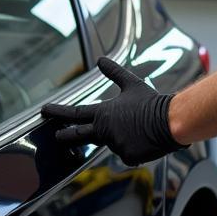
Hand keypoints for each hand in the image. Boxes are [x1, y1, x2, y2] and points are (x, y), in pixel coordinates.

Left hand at [41, 58, 187, 165]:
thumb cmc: (152, 102)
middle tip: (56, 136)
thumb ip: (114, 73)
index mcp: (104, 113)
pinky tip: (144, 141)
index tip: (44, 110)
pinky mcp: (127, 156)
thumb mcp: (131, 84)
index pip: (75, 113)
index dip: (58, 112)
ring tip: (139, 130)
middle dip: (66, 136)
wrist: (171, 121)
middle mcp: (105, 130)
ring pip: (113, 145)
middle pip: (79, 135)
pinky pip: (127, 155)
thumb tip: (100, 59)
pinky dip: (134, 149)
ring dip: (122, 139)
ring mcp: (115, 145)